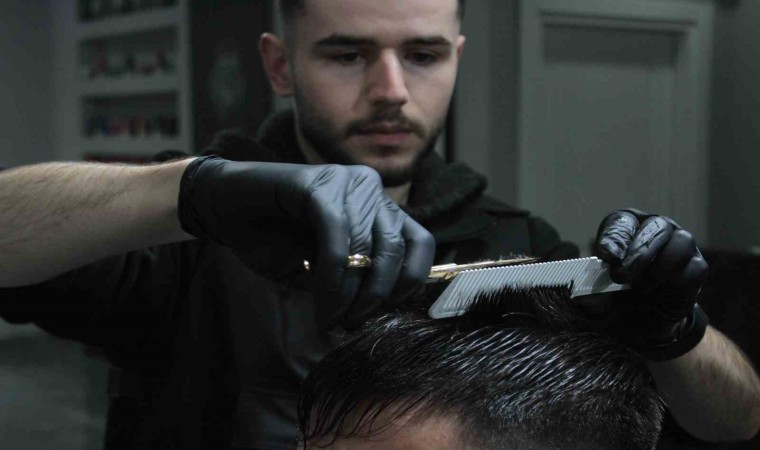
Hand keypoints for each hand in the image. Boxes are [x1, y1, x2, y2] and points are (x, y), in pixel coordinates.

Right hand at [177, 155, 435, 329]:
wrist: (224, 210)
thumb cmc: (273, 239)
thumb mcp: (322, 269)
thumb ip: (352, 282)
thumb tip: (373, 314)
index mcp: (379, 208)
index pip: (420, 244)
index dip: (408, 283)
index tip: (384, 314)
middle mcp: (370, 190)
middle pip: (395, 250)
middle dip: (375, 297)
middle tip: (351, 325)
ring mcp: (346, 181)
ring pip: (367, 247)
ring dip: (349, 293)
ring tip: (331, 319)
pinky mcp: (318, 183)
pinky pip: (336, 236)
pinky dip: (331, 275)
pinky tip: (321, 297)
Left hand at [593, 208, 708, 356]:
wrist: (641, 327)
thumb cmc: (614, 303)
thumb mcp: (596, 303)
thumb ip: (588, 298)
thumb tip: (581, 297)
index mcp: (626, 230)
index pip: (622, 221)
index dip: (615, 236)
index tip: (606, 256)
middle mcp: (655, 230)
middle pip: (656, 226)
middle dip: (638, 252)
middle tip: (620, 277)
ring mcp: (680, 247)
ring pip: (681, 241)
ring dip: (659, 267)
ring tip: (640, 289)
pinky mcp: (696, 268)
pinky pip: (693, 268)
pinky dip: (676, 282)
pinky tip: (659, 294)